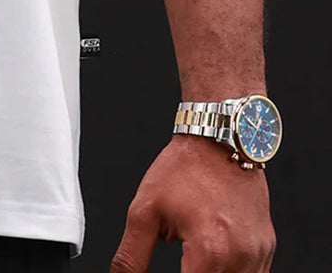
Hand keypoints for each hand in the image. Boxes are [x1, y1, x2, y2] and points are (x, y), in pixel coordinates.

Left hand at [110, 135, 274, 271]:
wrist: (217, 139)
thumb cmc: (183, 169)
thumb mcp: (145, 209)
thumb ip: (131, 253)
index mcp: (210, 250)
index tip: (170, 270)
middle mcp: (241, 257)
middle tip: (181, 261)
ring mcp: (259, 253)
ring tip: (191, 257)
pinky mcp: (267, 247)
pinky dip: (230, 272)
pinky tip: (211, 259)